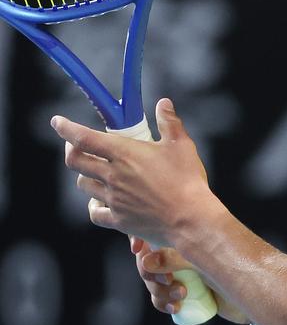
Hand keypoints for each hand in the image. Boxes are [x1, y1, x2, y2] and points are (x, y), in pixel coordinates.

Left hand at [50, 98, 216, 246]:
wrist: (190, 219)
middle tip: (77, 146)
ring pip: (84, 185)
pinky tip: (101, 202)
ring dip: (86, 176)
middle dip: (71, 150)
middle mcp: (113, 176)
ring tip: (96, 172)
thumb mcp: (181, 145)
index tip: (57, 122)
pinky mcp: (119, 220)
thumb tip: (163, 104)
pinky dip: (95, 206)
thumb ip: (169, 122)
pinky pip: (95, 212)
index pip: (84, 138)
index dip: (66, 128)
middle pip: (75, 161)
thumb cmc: (187, 181)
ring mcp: (114, 199)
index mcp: (124, 154)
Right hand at [131, 237, 249, 323]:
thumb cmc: (235, 266)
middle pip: (147, 258)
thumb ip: (173, 256)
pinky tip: (175, 307)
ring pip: (153, 280)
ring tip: (180, 295)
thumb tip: (145, 259)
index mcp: (185, 232)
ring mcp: (183, 272)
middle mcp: (182, 250)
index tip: (137, 249)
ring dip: (158, 290)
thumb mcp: (202, 258)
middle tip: (167, 279)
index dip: (139, 237)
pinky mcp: (187, 292)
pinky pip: (162, 298)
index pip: (152, 229)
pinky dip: (164, 303)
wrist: (257, 291)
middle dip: (150, 272)